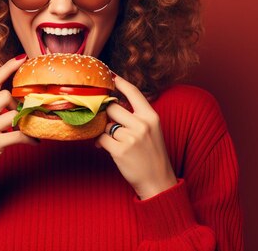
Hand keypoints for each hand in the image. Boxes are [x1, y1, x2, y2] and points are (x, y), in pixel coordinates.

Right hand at [0, 55, 38, 192]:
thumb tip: (16, 98)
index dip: (7, 68)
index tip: (22, 58)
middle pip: (5, 95)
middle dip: (20, 104)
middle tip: (26, 116)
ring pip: (13, 113)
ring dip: (27, 121)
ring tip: (33, 129)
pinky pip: (18, 134)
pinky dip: (30, 138)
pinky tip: (35, 143)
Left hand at [95, 74, 177, 199]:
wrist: (158, 182)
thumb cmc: (152, 155)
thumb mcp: (152, 131)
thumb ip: (136, 117)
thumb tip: (113, 105)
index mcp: (152, 117)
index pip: (134, 92)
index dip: (120, 82)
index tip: (110, 74)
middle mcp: (142, 125)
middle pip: (112, 108)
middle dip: (106, 114)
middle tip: (106, 122)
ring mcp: (131, 138)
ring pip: (105, 125)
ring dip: (104, 131)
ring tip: (111, 140)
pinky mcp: (120, 151)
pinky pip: (101, 139)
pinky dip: (100, 142)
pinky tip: (104, 147)